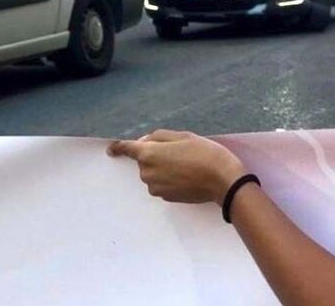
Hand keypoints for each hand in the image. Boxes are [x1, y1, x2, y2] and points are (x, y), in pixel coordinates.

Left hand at [108, 129, 246, 204]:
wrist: (222, 181)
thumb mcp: (184, 136)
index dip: (119, 148)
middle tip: (180, 151)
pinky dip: (170, 179)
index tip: (111, 150)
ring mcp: (156, 187)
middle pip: (145, 161)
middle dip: (157, 155)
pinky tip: (188, 176)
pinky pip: (162, 184)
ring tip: (187, 164)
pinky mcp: (166, 198)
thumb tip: (144, 142)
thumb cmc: (205, 154)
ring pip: (154, 173)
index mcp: (149, 154)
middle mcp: (147, 173)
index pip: (128, 149)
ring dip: (164, 168)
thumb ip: (159, 136)